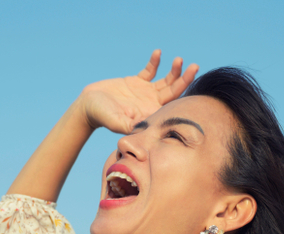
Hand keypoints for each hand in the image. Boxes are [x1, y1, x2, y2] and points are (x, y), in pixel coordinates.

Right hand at [80, 50, 198, 133]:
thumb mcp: (116, 122)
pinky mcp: (137, 82)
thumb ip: (130, 126)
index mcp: (151, 114)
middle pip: (173, 90)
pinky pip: (150, 70)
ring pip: (165, 80)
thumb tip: (144, 131)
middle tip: (195, 66)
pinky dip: (155, 62)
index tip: (190, 81)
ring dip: (173, 70)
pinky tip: (158, 53)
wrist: (88, 106)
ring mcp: (145, 92)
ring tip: (179, 59)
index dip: (182, 93)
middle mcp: (151, 103)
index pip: (172, 104)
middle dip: (184, 79)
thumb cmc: (101, 116)